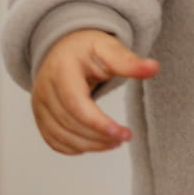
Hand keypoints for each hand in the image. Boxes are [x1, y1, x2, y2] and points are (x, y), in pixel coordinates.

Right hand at [31, 29, 158, 154]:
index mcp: (61, 70)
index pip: (76, 105)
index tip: (122, 133)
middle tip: (124, 138)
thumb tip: (154, 68)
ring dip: (89, 145)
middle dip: (98, 137)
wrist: (63, 46)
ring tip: (114, 142)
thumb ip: (129, 61)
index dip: (98, 123)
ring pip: (61, 136)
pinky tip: (95, 144)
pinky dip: (74, 147)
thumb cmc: (86, 47)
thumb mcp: (108, 47)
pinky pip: (54, 140)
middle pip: (69, 124)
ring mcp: (39, 105)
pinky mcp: (40, 117)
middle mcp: (45, 89)